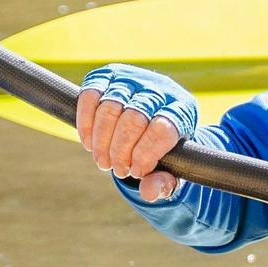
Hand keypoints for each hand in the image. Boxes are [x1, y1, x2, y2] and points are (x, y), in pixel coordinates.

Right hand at [78, 64, 199, 202]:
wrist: (150, 119)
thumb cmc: (164, 148)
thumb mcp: (171, 168)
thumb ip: (164, 182)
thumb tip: (148, 191)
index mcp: (182, 109)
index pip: (162, 129)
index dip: (145, 156)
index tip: (137, 172)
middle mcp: (159, 88)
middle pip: (133, 119)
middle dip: (120, 152)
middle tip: (118, 170)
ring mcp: (133, 78)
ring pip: (109, 108)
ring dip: (101, 142)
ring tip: (104, 161)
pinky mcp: (107, 76)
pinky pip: (90, 96)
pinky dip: (85, 124)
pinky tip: (89, 143)